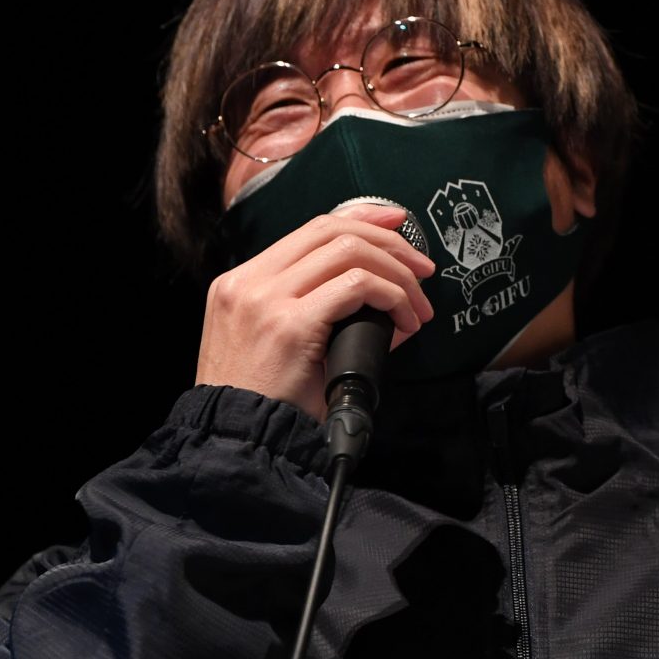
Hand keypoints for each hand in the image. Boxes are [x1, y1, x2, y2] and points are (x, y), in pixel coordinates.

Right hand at [196, 202, 436, 421]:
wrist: (236, 440)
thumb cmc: (262, 403)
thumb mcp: (275, 344)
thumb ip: (314, 313)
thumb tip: (382, 302)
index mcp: (241, 282)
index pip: (310, 230)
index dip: (361, 218)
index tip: (395, 224)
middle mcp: (249, 282)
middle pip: (332, 231)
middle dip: (389, 242)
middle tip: (422, 268)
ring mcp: (266, 299)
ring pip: (349, 252)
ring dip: (397, 275)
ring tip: (417, 306)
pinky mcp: (290, 324)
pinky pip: (357, 287)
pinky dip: (391, 297)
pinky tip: (403, 320)